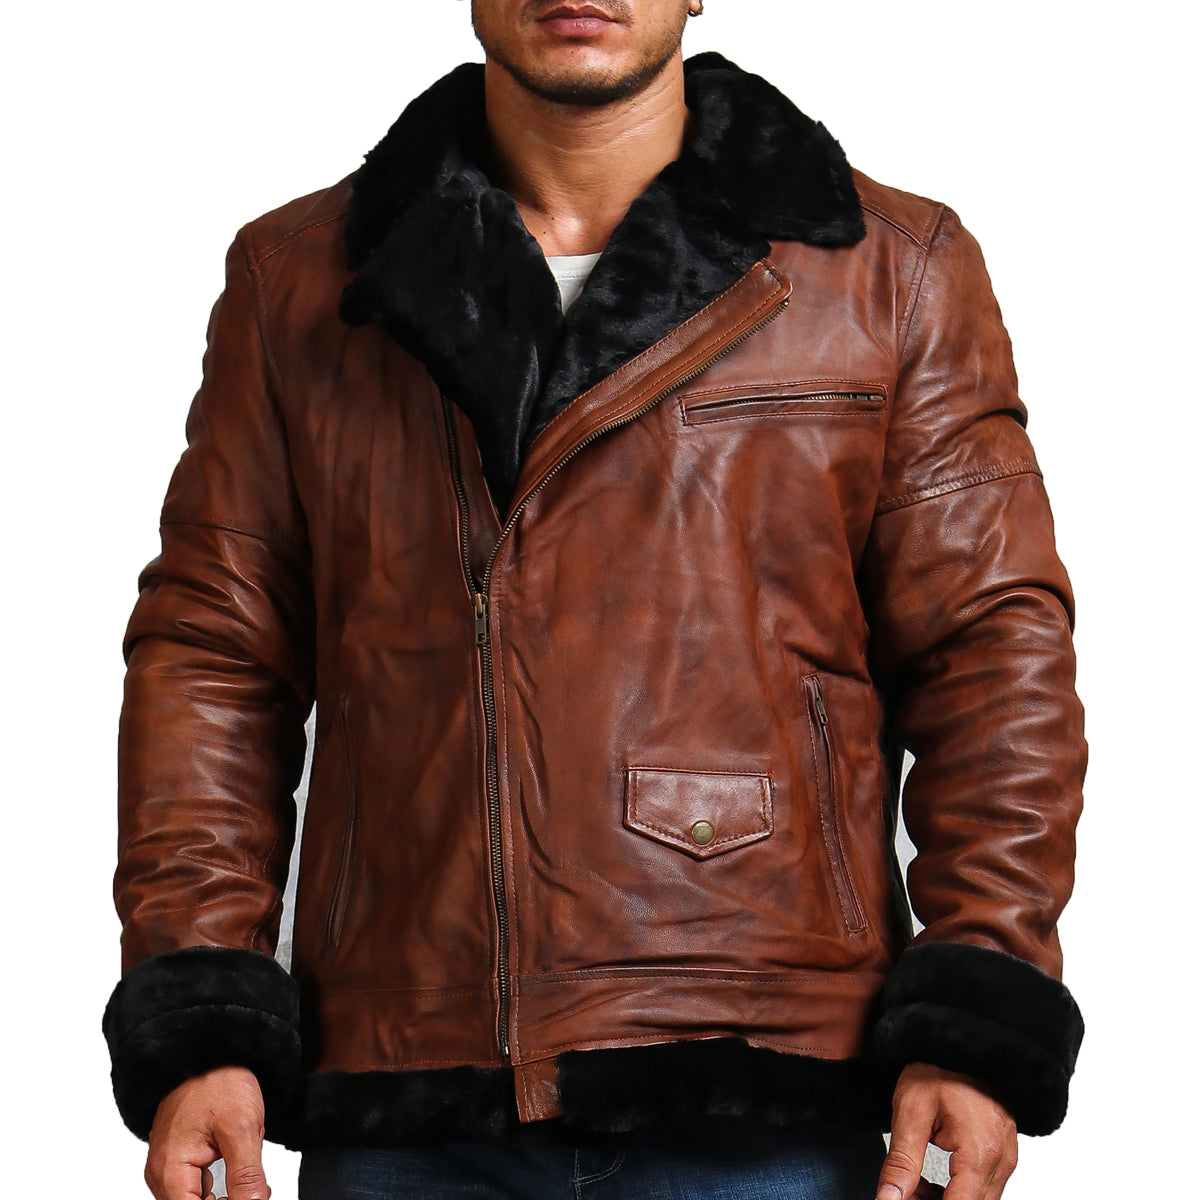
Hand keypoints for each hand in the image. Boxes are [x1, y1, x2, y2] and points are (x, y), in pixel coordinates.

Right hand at [143, 1066, 269, 1199]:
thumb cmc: (220, 1080)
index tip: (246, 1197)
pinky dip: (216, 1190)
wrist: (210, 1051)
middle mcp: (161, 1173)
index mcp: (170, 1169)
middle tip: (253, 1190)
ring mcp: (167, 1166)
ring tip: (249, 1184)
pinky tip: (237, 1178)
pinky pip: (193, 1188)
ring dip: (222, 1198)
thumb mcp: (242, 1127)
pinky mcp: (177, 1160)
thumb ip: (246, 1175)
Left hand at [876, 1063, 1017, 1199]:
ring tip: (912, 1185)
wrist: (961, 1044)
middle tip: (903, 1191)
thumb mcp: (910, 1112)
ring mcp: (1006, 1159)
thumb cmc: (938, 1069)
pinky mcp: (1003, 1156)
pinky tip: (930, 1182)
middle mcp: (1001, 1161)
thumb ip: (901, 1163)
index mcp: (980, 1151)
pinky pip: (982, 1189)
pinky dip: (956, 1192)